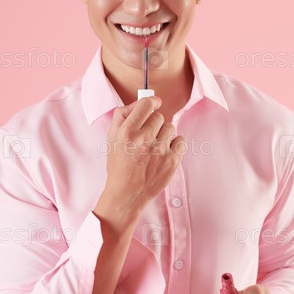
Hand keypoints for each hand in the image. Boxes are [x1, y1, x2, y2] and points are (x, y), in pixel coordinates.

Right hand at [97, 96, 185, 223]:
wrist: (126, 194)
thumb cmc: (119, 164)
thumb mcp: (112, 138)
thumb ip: (123, 115)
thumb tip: (145, 100)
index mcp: (126, 132)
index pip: (146, 104)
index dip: (151, 102)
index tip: (154, 104)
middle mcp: (143, 140)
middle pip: (159, 116)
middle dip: (154, 124)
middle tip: (147, 137)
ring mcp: (159, 151)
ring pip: (170, 128)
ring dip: (164, 135)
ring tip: (154, 148)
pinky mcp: (172, 161)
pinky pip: (181, 140)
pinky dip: (175, 145)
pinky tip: (164, 153)